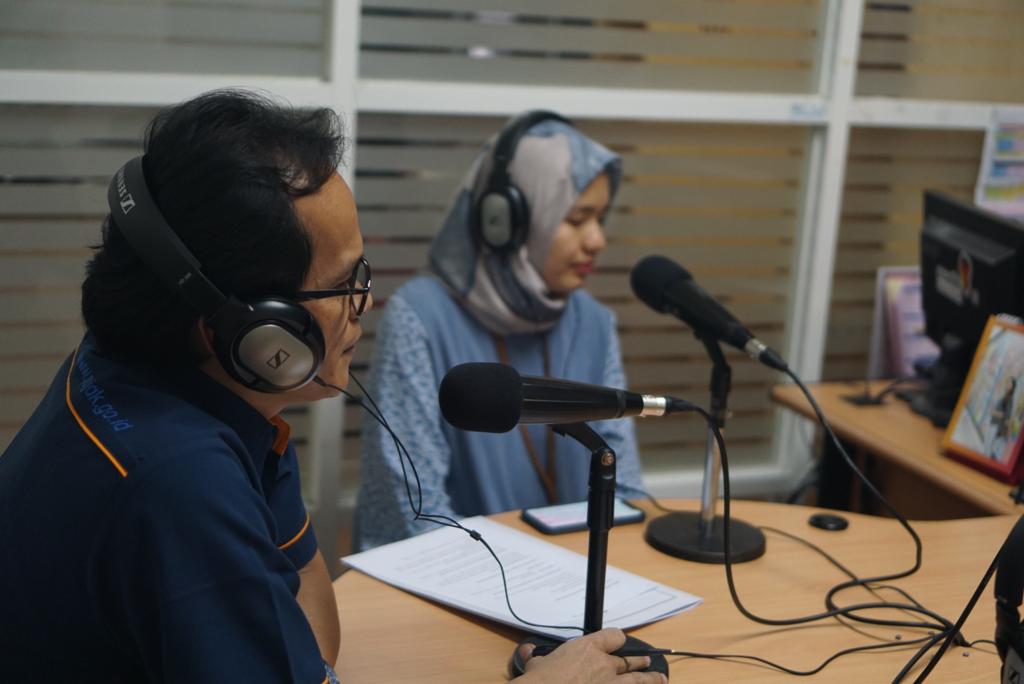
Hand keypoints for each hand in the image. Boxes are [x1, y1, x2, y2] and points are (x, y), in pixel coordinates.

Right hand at [516, 629, 667, 683]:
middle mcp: (604, 664)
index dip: (616, 639)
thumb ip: (536, 658)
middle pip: (629, 659)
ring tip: (660, 679)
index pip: (613, 636)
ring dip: (650, 679)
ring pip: (638, 679)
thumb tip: (528, 652)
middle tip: (646, 661)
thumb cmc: (540, 682)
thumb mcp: (534, 665)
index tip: (616, 641)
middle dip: (639, 661)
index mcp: (587, 648)